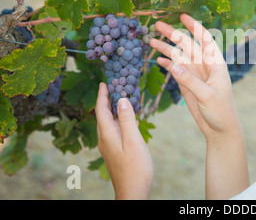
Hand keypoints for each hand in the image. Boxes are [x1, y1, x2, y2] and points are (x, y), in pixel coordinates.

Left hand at [95, 82, 152, 199]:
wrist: (133, 192)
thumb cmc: (135, 167)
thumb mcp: (133, 140)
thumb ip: (126, 119)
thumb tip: (122, 100)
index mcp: (107, 135)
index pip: (101, 110)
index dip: (102, 96)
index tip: (104, 82)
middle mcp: (105, 139)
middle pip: (102, 115)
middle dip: (107, 100)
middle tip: (114, 87)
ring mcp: (109, 146)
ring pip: (108, 123)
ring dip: (114, 110)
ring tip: (122, 99)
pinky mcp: (115, 151)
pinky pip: (114, 130)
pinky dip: (119, 120)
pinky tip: (129, 120)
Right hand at [150, 13, 241, 139]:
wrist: (220, 129)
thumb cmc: (221, 111)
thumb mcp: (208, 96)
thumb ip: (191, 81)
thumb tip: (173, 65)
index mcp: (215, 64)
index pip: (205, 40)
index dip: (195, 27)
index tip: (183, 16)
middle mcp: (204, 65)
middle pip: (187, 45)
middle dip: (173, 34)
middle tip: (157, 25)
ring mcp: (194, 74)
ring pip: (178, 56)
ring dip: (166, 48)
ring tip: (151, 40)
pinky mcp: (187, 84)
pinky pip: (175, 70)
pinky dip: (167, 64)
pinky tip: (158, 59)